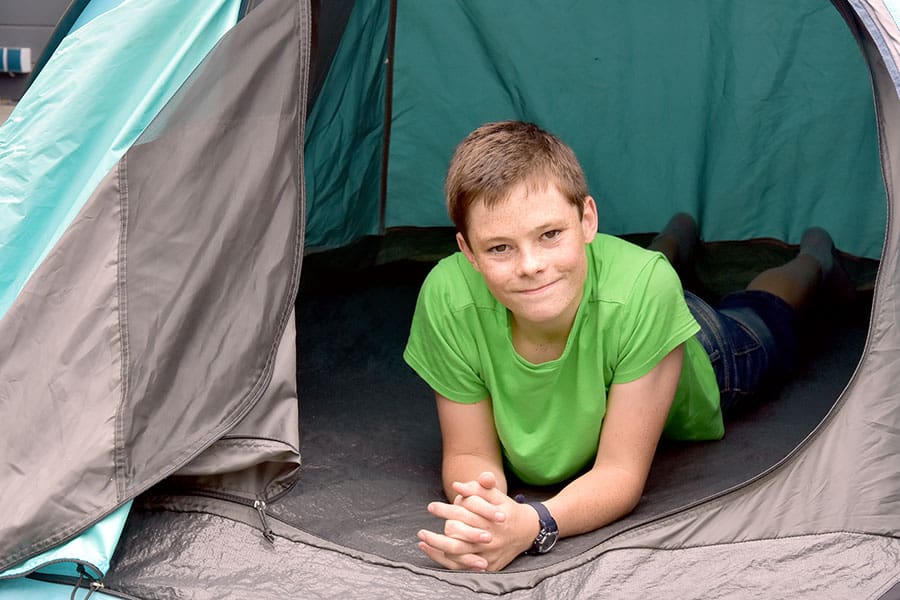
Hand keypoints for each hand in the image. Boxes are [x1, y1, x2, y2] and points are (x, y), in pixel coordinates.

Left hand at [417, 472, 538, 570]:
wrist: (527, 531)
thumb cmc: (507, 509)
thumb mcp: (497, 495)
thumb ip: (480, 487)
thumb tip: (458, 485)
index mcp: (492, 521)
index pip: (464, 517)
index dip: (445, 511)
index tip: (430, 506)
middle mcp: (491, 540)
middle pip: (458, 541)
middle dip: (437, 537)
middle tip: (421, 531)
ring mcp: (489, 556)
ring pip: (459, 557)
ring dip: (438, 549)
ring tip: (422, 541)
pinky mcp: (488, 567)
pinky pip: (463, 568)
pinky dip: (445, 561)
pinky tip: (432, 551)